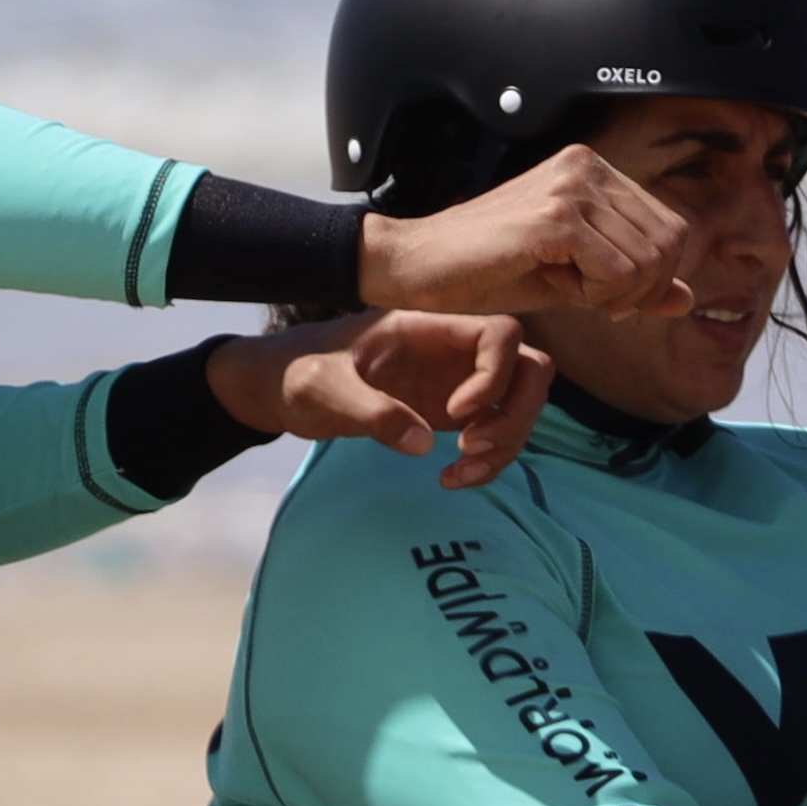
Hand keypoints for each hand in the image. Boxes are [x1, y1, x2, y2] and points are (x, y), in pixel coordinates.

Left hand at [208, 312, 554, 487]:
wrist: (278, 388)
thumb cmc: (295, 374)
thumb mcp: (322, 389)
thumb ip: (370, 412)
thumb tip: (424, 444)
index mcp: (426, 328)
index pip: (501, 333)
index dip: (495, 374)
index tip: (455, 413)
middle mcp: (451, 350)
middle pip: (529, 368)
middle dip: (515, 413)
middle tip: (471, 447)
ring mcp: (455, 380)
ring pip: (519, 403)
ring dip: (507, 443)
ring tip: (461, 473)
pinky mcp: (448, 412)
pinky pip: (495, 431)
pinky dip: (489, 459)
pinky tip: (451, 478)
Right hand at [355, 147, 697, 322]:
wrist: (417, 266)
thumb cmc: (486, 270)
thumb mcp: (573, 280)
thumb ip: (632, 285)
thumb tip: (689, 298)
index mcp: (593, 170)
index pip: (672, 229)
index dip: (654, 277)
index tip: (611, 298)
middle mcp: (587, 167)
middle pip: (670, 244)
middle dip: (641, 290)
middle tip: (594, 302)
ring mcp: (572, 187)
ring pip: (648, 261)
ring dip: (615, 295)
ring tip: (568, 290)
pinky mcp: (555, 217)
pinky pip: (618, 271)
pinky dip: (597, 295)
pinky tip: (559, 287)